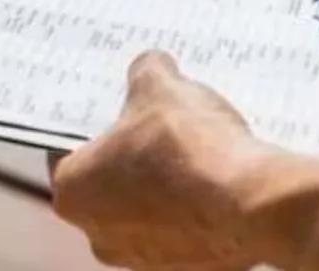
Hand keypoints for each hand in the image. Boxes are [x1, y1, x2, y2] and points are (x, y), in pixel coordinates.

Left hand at [50, 52, 318, 270]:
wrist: (252, 204)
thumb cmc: (189, 148)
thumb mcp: (160, 87)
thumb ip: (146, 72)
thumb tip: (151, 66)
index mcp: (72, 192)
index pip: (67, 151)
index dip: (93, 125)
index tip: (115, 110)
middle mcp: (98, 235)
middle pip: (107, 183)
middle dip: (131, 154)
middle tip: (157, 124)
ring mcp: (142, 258)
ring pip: (146, 209)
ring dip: (164, 182)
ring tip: (194, 149)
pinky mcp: (184, 267)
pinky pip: (182, 228)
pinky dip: (194, 206)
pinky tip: (216, 177)